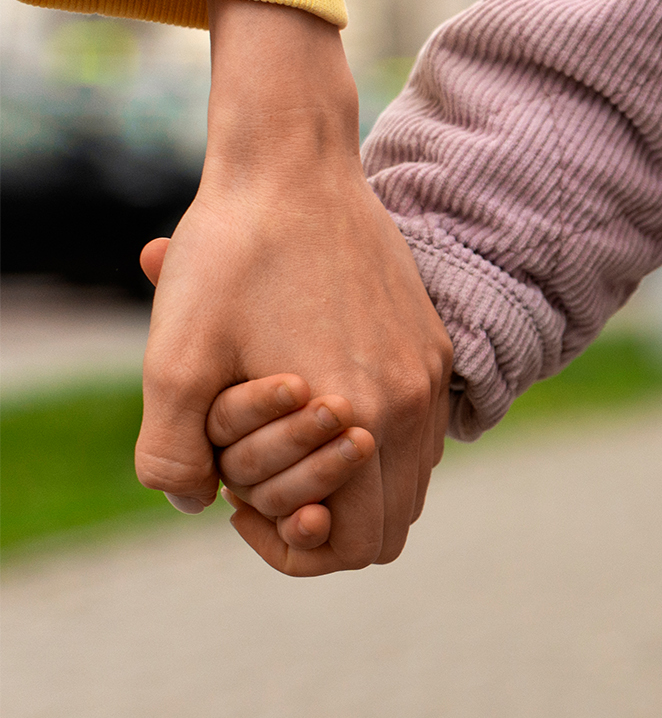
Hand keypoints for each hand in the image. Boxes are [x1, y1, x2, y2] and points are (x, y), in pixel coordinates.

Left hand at [135, 0, 453, 574]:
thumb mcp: (173, 360)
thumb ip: (173, 454)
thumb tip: (193, 504)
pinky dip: (373, 445)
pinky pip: (420, 432)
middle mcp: (412, 403)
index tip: (241, 508)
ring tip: (283, 442)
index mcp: (361, 417)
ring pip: (411, 481)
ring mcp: (430, 373)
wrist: (291, 166)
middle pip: (390, 527)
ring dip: (351, 486)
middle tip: (258, 484)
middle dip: (324, 527)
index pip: (356, 545)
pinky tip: (316, 402)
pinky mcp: (431, 344)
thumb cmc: (229, 257)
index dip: (295, 550)